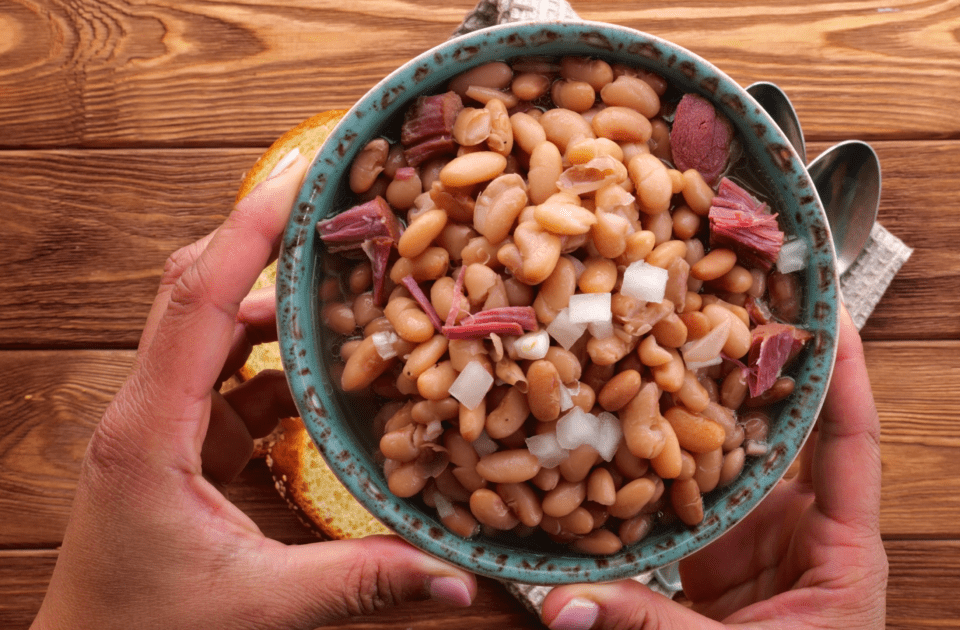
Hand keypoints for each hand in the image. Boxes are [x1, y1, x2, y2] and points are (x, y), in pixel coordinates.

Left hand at [32, 154, 475, 629]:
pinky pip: (233, 377)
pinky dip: (281, 360)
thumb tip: (458, 574)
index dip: (249, 229)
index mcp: (150, 431)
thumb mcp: (260, 606)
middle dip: (265, 238)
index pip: (197, 298)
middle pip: (198, 288)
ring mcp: (162, 423)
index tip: (302, 174)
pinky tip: (332, 368)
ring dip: (276, 299)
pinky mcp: (181, 443)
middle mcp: (147, 410)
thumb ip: (362, 581)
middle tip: (337, 202)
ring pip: (215, 327)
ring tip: (347, 276)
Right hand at [541, 305, 887, 628]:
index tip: (830, 311)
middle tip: (726, 301)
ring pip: (724, 464)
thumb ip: (650, 628)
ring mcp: (753, 544)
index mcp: (843, 553)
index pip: (850, 442)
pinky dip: (656, 469)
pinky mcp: (710, 564)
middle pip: (782, 436)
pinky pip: (683, 504)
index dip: (843, 374)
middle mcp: (802, 534)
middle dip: (753, 369)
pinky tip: (624, 429)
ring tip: (666, 345)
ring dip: (697, 412)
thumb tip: (560, 603)